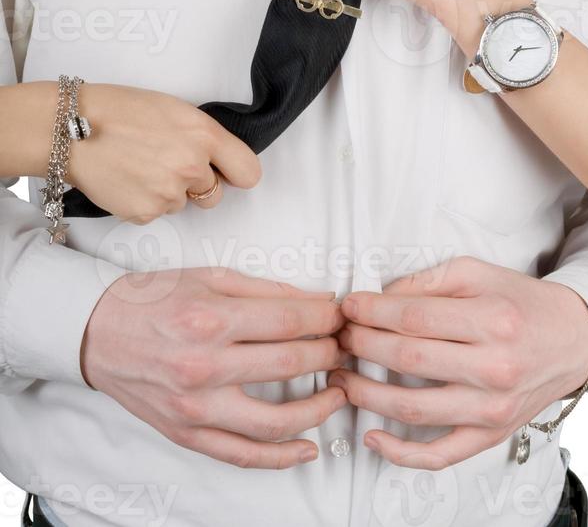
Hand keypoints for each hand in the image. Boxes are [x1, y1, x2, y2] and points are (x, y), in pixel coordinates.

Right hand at [67, 84, 260, 222]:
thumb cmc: (118, 110)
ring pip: (181, 204)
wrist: (70, 128)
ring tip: (138, 166)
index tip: (227, 173)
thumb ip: (202, 136)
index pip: (249, 172)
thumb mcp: (174, 109)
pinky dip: (143, 201)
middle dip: (197, 185)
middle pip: (214, 195)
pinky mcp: (145, 213)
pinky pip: (155, 213)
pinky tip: (126, 179)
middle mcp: (192, 167)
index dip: (236, 174)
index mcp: (204, 135)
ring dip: (167, 191)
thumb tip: (217, 158)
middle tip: (166, 164)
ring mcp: (169, 194)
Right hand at [82, 268, 347, 468]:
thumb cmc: (153, 300)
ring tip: (338, 391)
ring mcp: (196, 406)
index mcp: (212, 317)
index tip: (340, 315)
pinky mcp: (188, 433)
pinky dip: (281, 457)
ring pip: (275, 420)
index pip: (290, 319)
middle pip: (290, 363)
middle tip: (344, 345)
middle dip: (329, 352)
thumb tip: (316, 299)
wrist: (99, 331)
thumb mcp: (210, 276)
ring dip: (319, 407)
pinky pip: (243, 454)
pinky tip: (308, 445)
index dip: (325, 317)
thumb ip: (266, 290)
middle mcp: (204, 364)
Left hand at [328, 257, 587, 469]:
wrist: (572, 340)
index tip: (348, 307)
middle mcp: (494, 368)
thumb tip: (380, 297)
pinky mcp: (490, 435)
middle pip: (408, 359)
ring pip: (413, 408)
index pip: (414, 317)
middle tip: (339, 336)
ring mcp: (491, 408)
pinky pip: (439, 455)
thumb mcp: (477, 273)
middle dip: (361, 345)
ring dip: (366, 394)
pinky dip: (401, 453)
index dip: (371, 312)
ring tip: (340, 377)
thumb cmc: (522, 303)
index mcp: (492, 320)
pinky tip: (372, 436)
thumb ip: (427, 282)